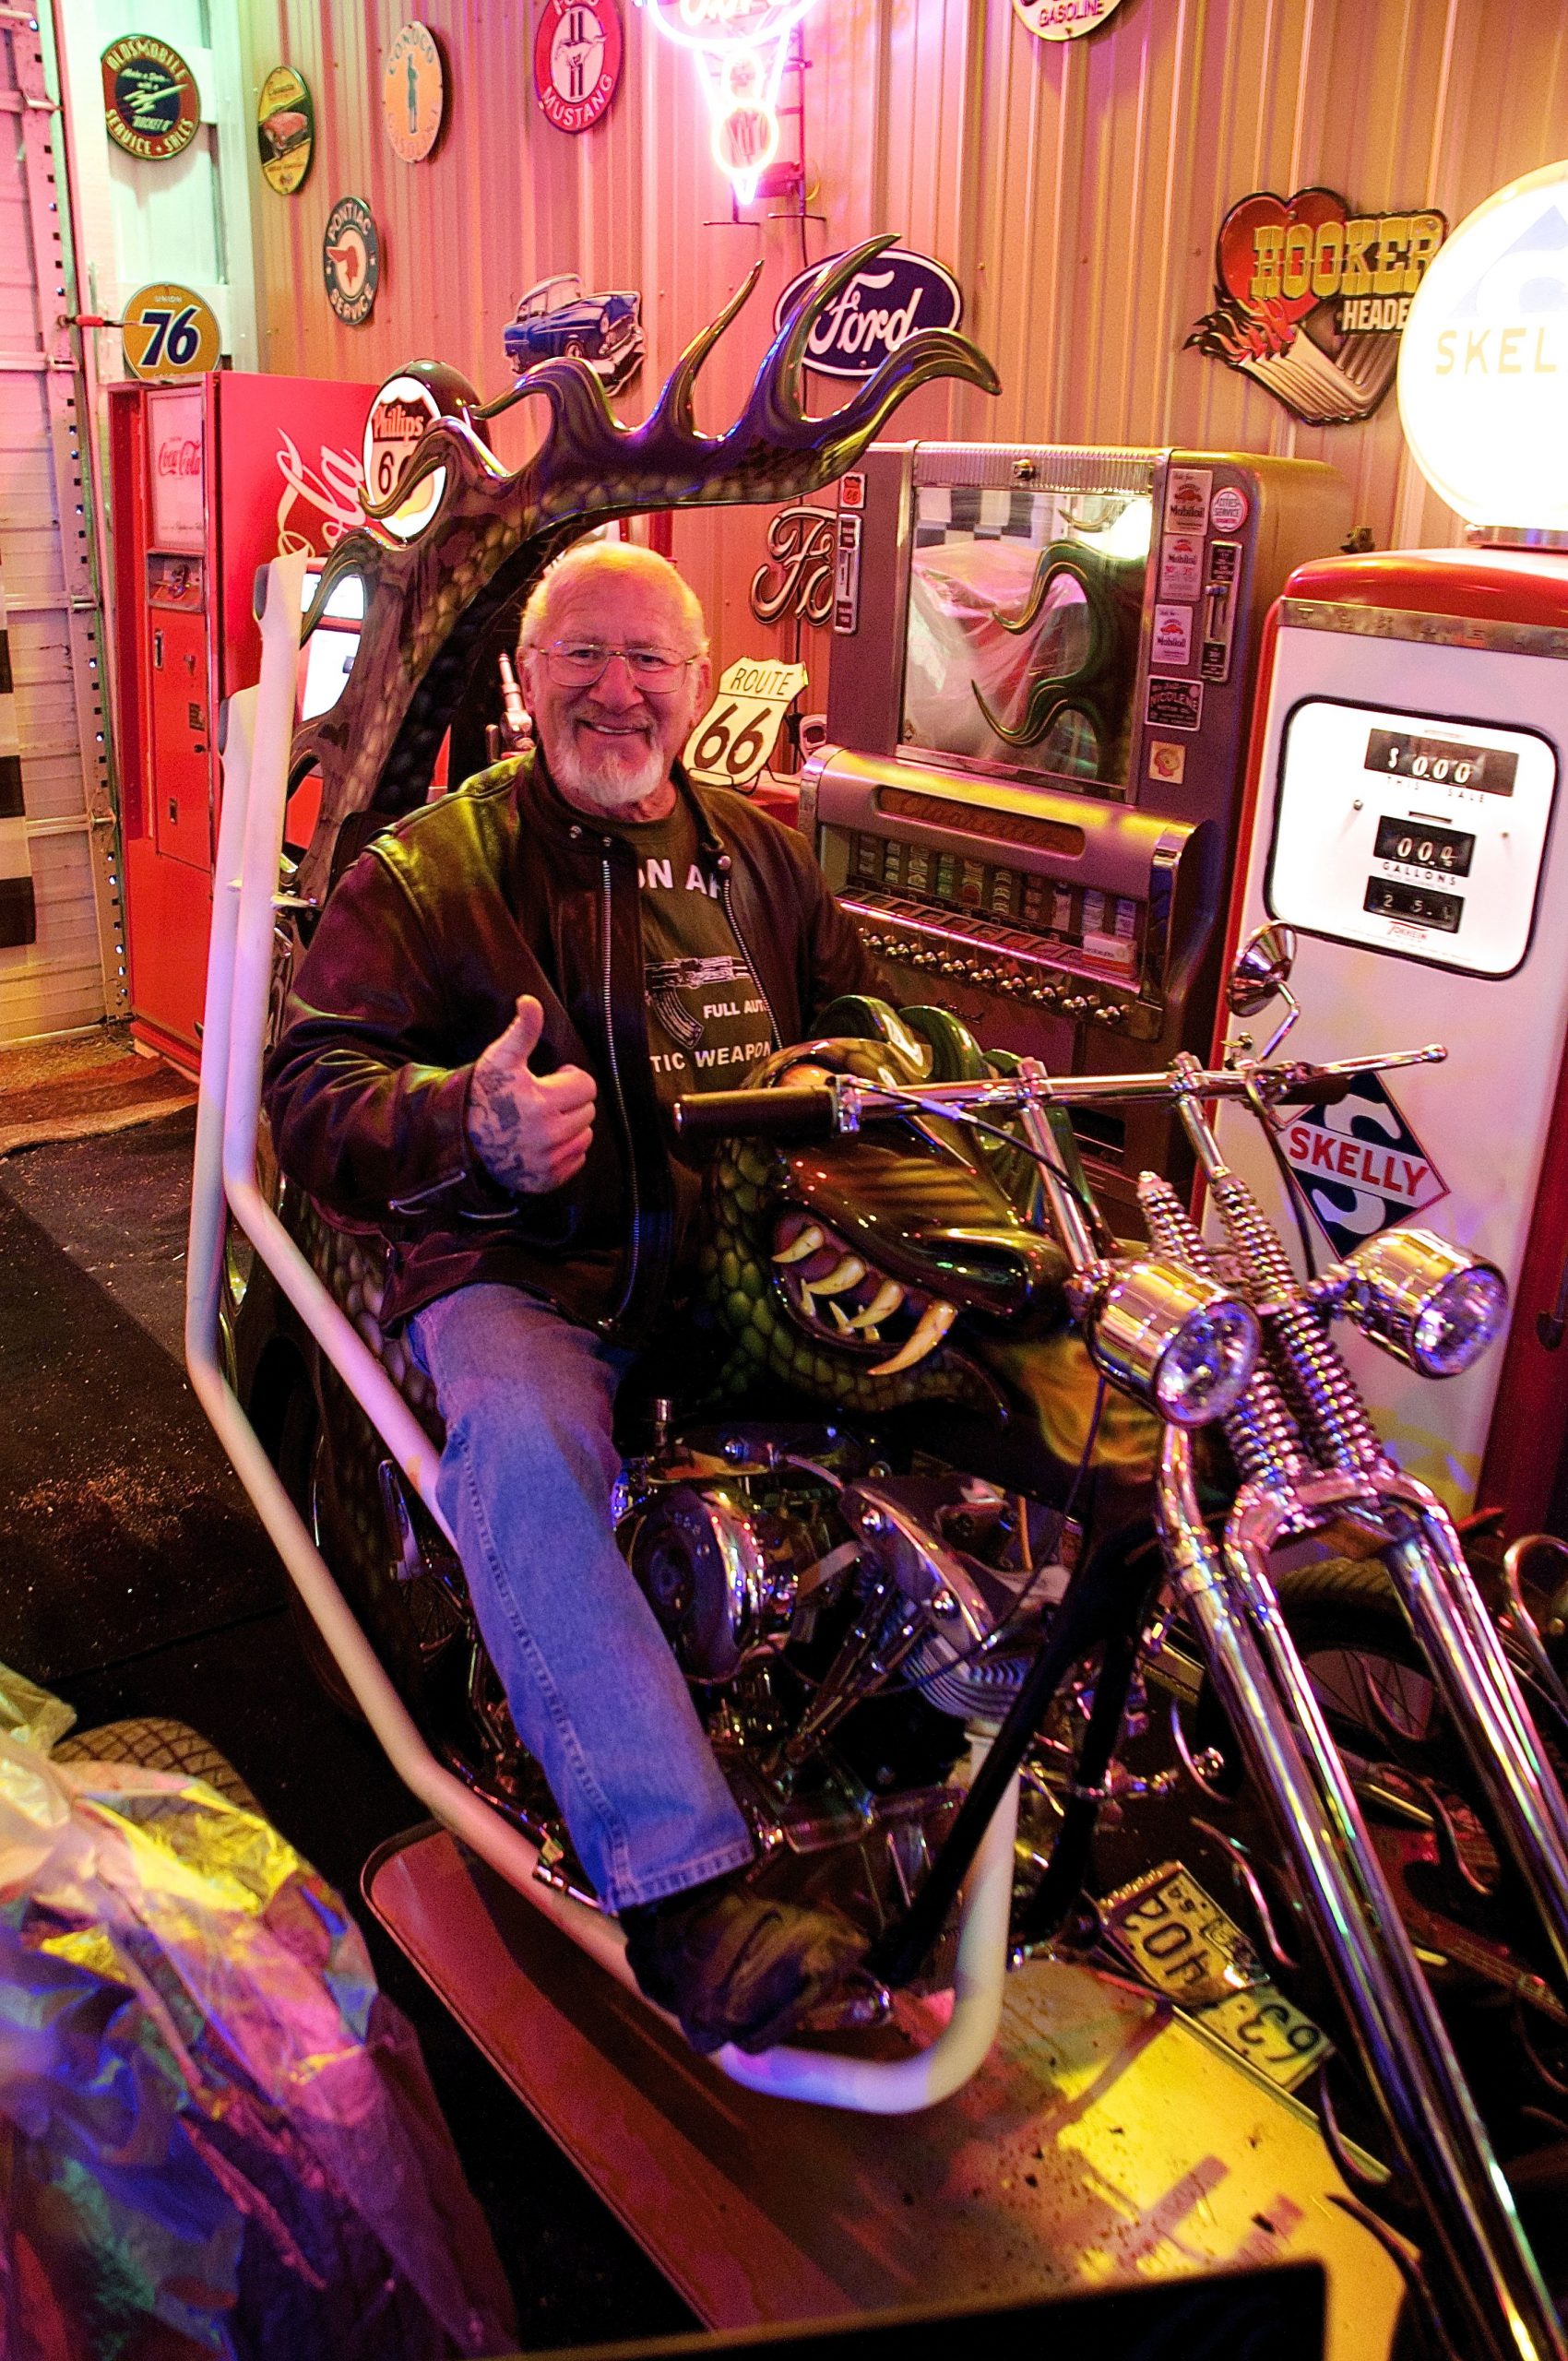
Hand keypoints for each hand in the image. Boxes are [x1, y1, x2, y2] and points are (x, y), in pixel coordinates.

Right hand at [468, 995, 595, 1193]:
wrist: (460, 1140)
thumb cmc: (484, 1093)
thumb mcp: (500, 1058)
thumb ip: (522, 1030)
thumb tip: (530, 1000)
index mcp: (542, 1102)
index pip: (586, 1086)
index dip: (570, 1078)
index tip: (553, 1079)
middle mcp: (548, 1135)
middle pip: (588, 1111)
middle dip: (571, 1102)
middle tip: (545, 1100)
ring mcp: (548, 1160)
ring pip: (585, 1136)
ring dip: (571, 1126)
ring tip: (545, 1120)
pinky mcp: (547, 1179)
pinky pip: (577, 1160)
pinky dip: (566, 1151)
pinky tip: (543, 1141)